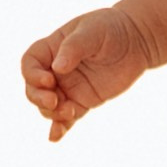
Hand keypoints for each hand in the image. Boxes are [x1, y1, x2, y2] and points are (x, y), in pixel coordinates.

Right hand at [22, 5, 153, 141]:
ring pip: (48, 106)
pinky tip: (55, 137)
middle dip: (39, 98)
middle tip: (55, 101)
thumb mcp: (92, 31)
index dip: (32, 75)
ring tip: (71, 112)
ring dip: (53, 113)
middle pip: (34, 89)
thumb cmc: (111, 28)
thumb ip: (74, 48)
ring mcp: (67, 88)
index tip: (49, 80)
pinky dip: (59, 128)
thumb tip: (57, 68)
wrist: (137, 41)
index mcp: (52, 49)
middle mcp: (55, 70)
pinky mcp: (82, 102)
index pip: (30, 63)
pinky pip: (67, 118)